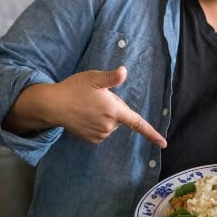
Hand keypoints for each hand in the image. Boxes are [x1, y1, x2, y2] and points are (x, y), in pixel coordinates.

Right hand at [4, 66, 166, 147]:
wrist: (53, 105)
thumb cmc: (74, 88)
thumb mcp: (93, 78)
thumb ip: (111, 78)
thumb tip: (124, 71)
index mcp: (113, 110)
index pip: (137, 123)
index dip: (152, 134)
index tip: (164, 144)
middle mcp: (109, 126)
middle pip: (121, 117)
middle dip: (113, 107)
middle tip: (97, 97)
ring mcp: (100, 134)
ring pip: (111, 124)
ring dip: (105, 115)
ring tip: (88, 106)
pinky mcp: (92, 140)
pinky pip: (102, 130)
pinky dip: (97, 123)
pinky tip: (85, 115)